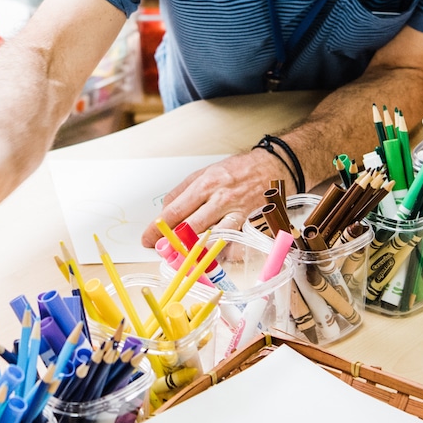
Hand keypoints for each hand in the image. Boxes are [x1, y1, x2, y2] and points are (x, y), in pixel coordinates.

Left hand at [141, 149, 285, 247]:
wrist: (274, 166)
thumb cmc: (238, 170)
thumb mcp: (205, 172)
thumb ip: (183, 190)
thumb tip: (165, 209)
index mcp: (206, 184)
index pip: (175, 210)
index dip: (158, 228)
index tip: (148, 238)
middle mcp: (221, 199)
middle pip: (191, 228)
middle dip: (173, 243)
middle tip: (162, 250)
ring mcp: (237, 213)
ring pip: (212, 239)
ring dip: (196, 251)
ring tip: (185, 256)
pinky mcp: (251, 224)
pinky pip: (234, 244)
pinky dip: (222, 252)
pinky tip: (213, 254)